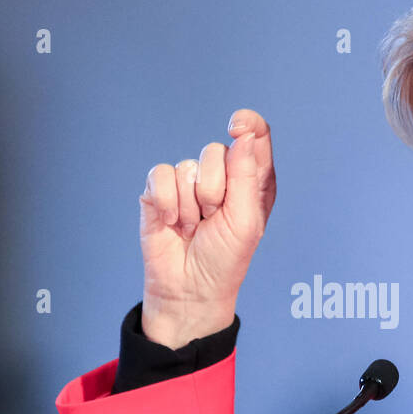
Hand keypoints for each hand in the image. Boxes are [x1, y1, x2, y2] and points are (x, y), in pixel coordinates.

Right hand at [138, 109, 275, 348]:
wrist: (190, 289)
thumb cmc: (225, 260)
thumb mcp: (246, 220)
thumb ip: (247, 174)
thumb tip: (245, 134)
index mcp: (251, 180)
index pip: (253, 136)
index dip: (247, 124)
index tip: (237, 127)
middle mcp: (221, 176)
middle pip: (215, 151)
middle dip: (214, 191)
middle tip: (213, 219)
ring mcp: (188, 183)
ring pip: (187, 167)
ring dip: (190, 207)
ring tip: (193, 228)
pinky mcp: (159, 191)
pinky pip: (160, 175)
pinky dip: (167, 203)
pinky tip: (172, 224)